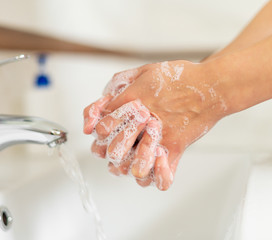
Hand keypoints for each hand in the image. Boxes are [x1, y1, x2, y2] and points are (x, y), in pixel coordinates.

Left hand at [84, 60, 226, 189]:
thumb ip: (121, 82)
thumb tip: (105, 96)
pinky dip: (156, 177)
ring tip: (129, 162)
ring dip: (127, 167)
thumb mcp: (144, 71)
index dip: (98, 131)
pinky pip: (162, 175)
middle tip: (114, 149)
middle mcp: (142, 122)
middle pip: (113, 150)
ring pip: (133, 167)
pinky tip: (151, 170)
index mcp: (131, 102)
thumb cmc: (179, 77)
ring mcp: (159, 137)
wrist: (211, 86)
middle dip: (110, 151)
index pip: (101, 127)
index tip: (103, 131)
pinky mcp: (176, 148)